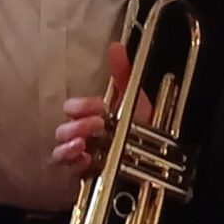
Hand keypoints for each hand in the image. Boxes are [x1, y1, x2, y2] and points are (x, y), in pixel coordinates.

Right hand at [51, 42, 137, 174]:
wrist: (162, 160)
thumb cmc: (147, 128)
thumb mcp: (139, 99)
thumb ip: (125, 74)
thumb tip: (116, 45)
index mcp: (95, 116)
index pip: (78, 109)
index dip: (82, 106)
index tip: (92, 106)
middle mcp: (86, 136)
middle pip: (65, 130)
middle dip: (75, 127)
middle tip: (95, 125)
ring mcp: (85, 157)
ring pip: (62, 152)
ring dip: (67, 146)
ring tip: (82, 144)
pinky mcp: (87, 177)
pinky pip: (71, 173)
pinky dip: (75, 166)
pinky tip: (85, 160)